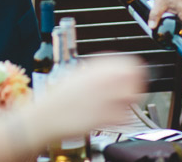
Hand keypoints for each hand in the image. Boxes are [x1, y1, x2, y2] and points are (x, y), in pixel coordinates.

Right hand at [30, 56, 144, 143]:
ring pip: (132, 98)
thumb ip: (101, 72)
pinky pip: (124, 117)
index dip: (135, 72)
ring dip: (129, 104)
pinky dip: (121, 119)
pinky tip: (110, 118)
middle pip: (135, 78)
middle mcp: (102, 79)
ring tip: (118, 108)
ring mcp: (103, 97)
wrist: (45, 117)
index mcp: (96, 67)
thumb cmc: (60, 99)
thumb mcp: (80, 75)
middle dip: (135, 87)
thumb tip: (120, 71)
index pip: (130, 62)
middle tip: (129, 95)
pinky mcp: (102, 116)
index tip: (133, 79)